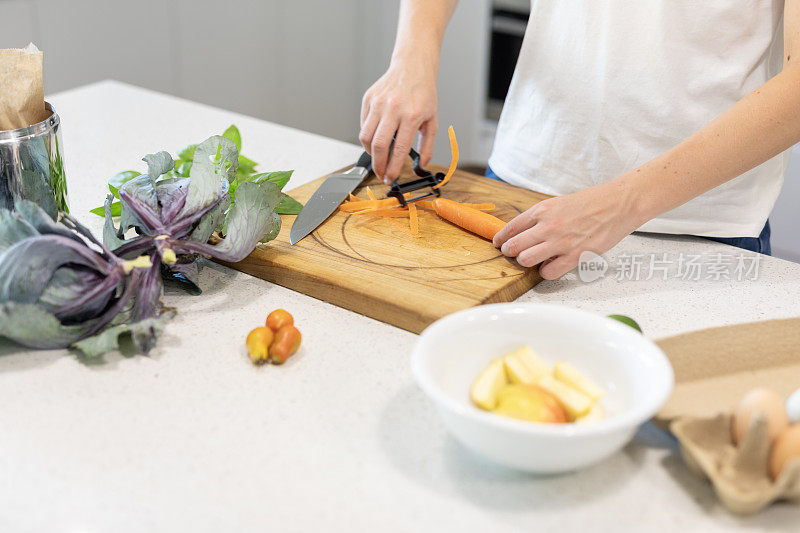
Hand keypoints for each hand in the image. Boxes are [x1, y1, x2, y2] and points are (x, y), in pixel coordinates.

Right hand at [359, 60, 437, 183]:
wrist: (412, 67)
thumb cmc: (423, 94)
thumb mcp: (432, 121)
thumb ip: (427, 146)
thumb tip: (421, 165)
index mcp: (411, 116)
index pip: (399, 150)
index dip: (393, 168)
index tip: (390, 178)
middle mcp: (393, 109)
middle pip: (378, 146)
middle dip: (378, 165)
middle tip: (381, 173)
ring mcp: (378, 103)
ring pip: (366, 137)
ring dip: (370, 152)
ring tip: (378, 156)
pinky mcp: (368, 99)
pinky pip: (363, 125)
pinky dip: (368, 136)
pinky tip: (377, 137)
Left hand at [493, 181, 645, 279]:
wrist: (618, 203)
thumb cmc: (591, 202)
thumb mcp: (559, 203)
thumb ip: (541, 217)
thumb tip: (525, 233)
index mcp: (542, 210)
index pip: (510, 227)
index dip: (500, 238)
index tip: (498, 243)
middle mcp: (548, 226)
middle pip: (514, 246)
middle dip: (509, 252)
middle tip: (512, 254)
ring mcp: (560, 242)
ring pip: (526, 260)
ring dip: (526, 262)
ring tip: (533, 259)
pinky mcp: (575, 256)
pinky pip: (549, 273)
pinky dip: (546, 272)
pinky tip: (550, 266)